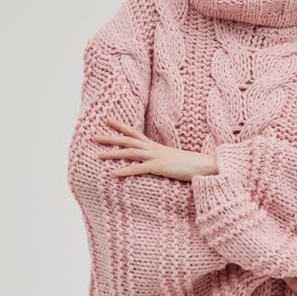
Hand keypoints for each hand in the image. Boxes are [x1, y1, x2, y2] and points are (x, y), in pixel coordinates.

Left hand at [92, 118, 211, 180]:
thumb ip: (161, 158)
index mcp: (155, 146)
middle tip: (93, 136)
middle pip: (127, 140)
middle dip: (109, 138)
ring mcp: (155, 157)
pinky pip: (138, 169)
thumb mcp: (172, 158)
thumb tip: (155, 161)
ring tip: (98, 155)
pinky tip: (112, 174)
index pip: (134, 133)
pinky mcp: (159, 167)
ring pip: (130, 152)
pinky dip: (124, 171)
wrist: (203, 164)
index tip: (107, 120)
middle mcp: (153, 148)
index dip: (120, 126)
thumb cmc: (189, 164)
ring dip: (113, 154)